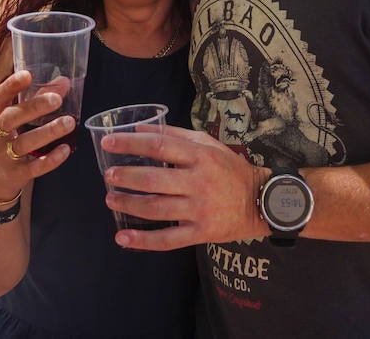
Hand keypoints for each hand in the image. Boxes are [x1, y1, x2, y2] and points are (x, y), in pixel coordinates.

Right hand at [0, 69, 73, 200]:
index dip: (11, 85)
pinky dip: (50, 159)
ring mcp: (4, 155)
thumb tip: (64, 82)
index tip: (27, 74)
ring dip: (47, 132)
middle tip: (57, 99)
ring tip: (69, 123)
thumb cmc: (8, 138)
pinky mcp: (16, 173)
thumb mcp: (15, 118)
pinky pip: (34, 167)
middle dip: (33, 107)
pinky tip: (65, 149)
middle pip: (10, 118)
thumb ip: (38, 99)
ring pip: (23, 143)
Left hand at [101, 126, 265, 250]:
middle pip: (154, 179)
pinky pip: (168, 239)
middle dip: (126, 177)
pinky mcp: (200, 232)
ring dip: (128, 204)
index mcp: (200, 156)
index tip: (108, 143)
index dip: (130, 143)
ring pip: (156, 208)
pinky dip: (143, 240)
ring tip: (110, 199)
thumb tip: (139, 129)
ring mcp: (199, 209)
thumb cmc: (231, 169)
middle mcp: (199, 181)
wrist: (261, 201)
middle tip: (108, 176)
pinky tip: (123, 238)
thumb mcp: (209, 144)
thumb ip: (175, 136)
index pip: (159, 146)